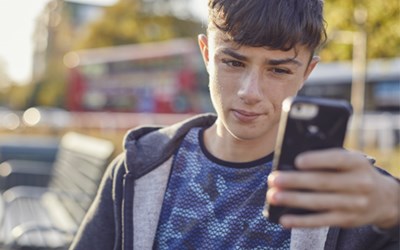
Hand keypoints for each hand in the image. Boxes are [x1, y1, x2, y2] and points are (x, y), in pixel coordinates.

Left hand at [266, 148, 399, 228]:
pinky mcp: (346, 220)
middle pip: (322, 182)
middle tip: (274, 179)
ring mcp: (354, 204)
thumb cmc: (354, 173)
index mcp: (357, 163)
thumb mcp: (349, 161)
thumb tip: (291, 164)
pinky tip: (284, 219)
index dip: (317, 160)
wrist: (383, 198)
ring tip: (273, 196)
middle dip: (295, 181)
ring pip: (319, 203)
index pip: (337, 160)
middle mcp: (359, 184)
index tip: (297, 160)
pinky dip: (301, 221)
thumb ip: (326, 160)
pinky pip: (321, 221)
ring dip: (293, 200)